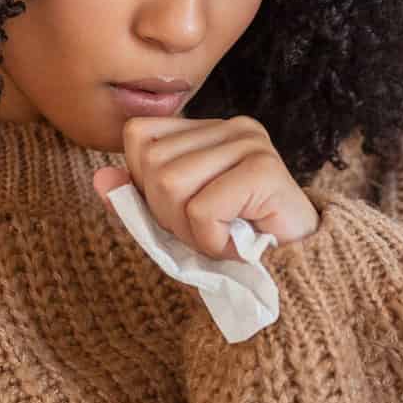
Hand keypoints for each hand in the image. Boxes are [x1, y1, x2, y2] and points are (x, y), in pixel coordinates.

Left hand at [92, 115, 320, 258]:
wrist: (301, 276)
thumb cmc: (238, 248)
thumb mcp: (177, 224)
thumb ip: (139, 200)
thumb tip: (100, 179)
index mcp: (206, 130)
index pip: (139, 137)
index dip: (146, 185)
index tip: (185, 214)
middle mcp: (229, 126)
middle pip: (151, 165)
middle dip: (169, 215)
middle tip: (208, 233)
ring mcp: (249, 143)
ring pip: (170, 185)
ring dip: (191, 231)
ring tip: (224, 238)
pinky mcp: (264, 168)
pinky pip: (202, 209)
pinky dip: (213, 241)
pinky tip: (239, 245)